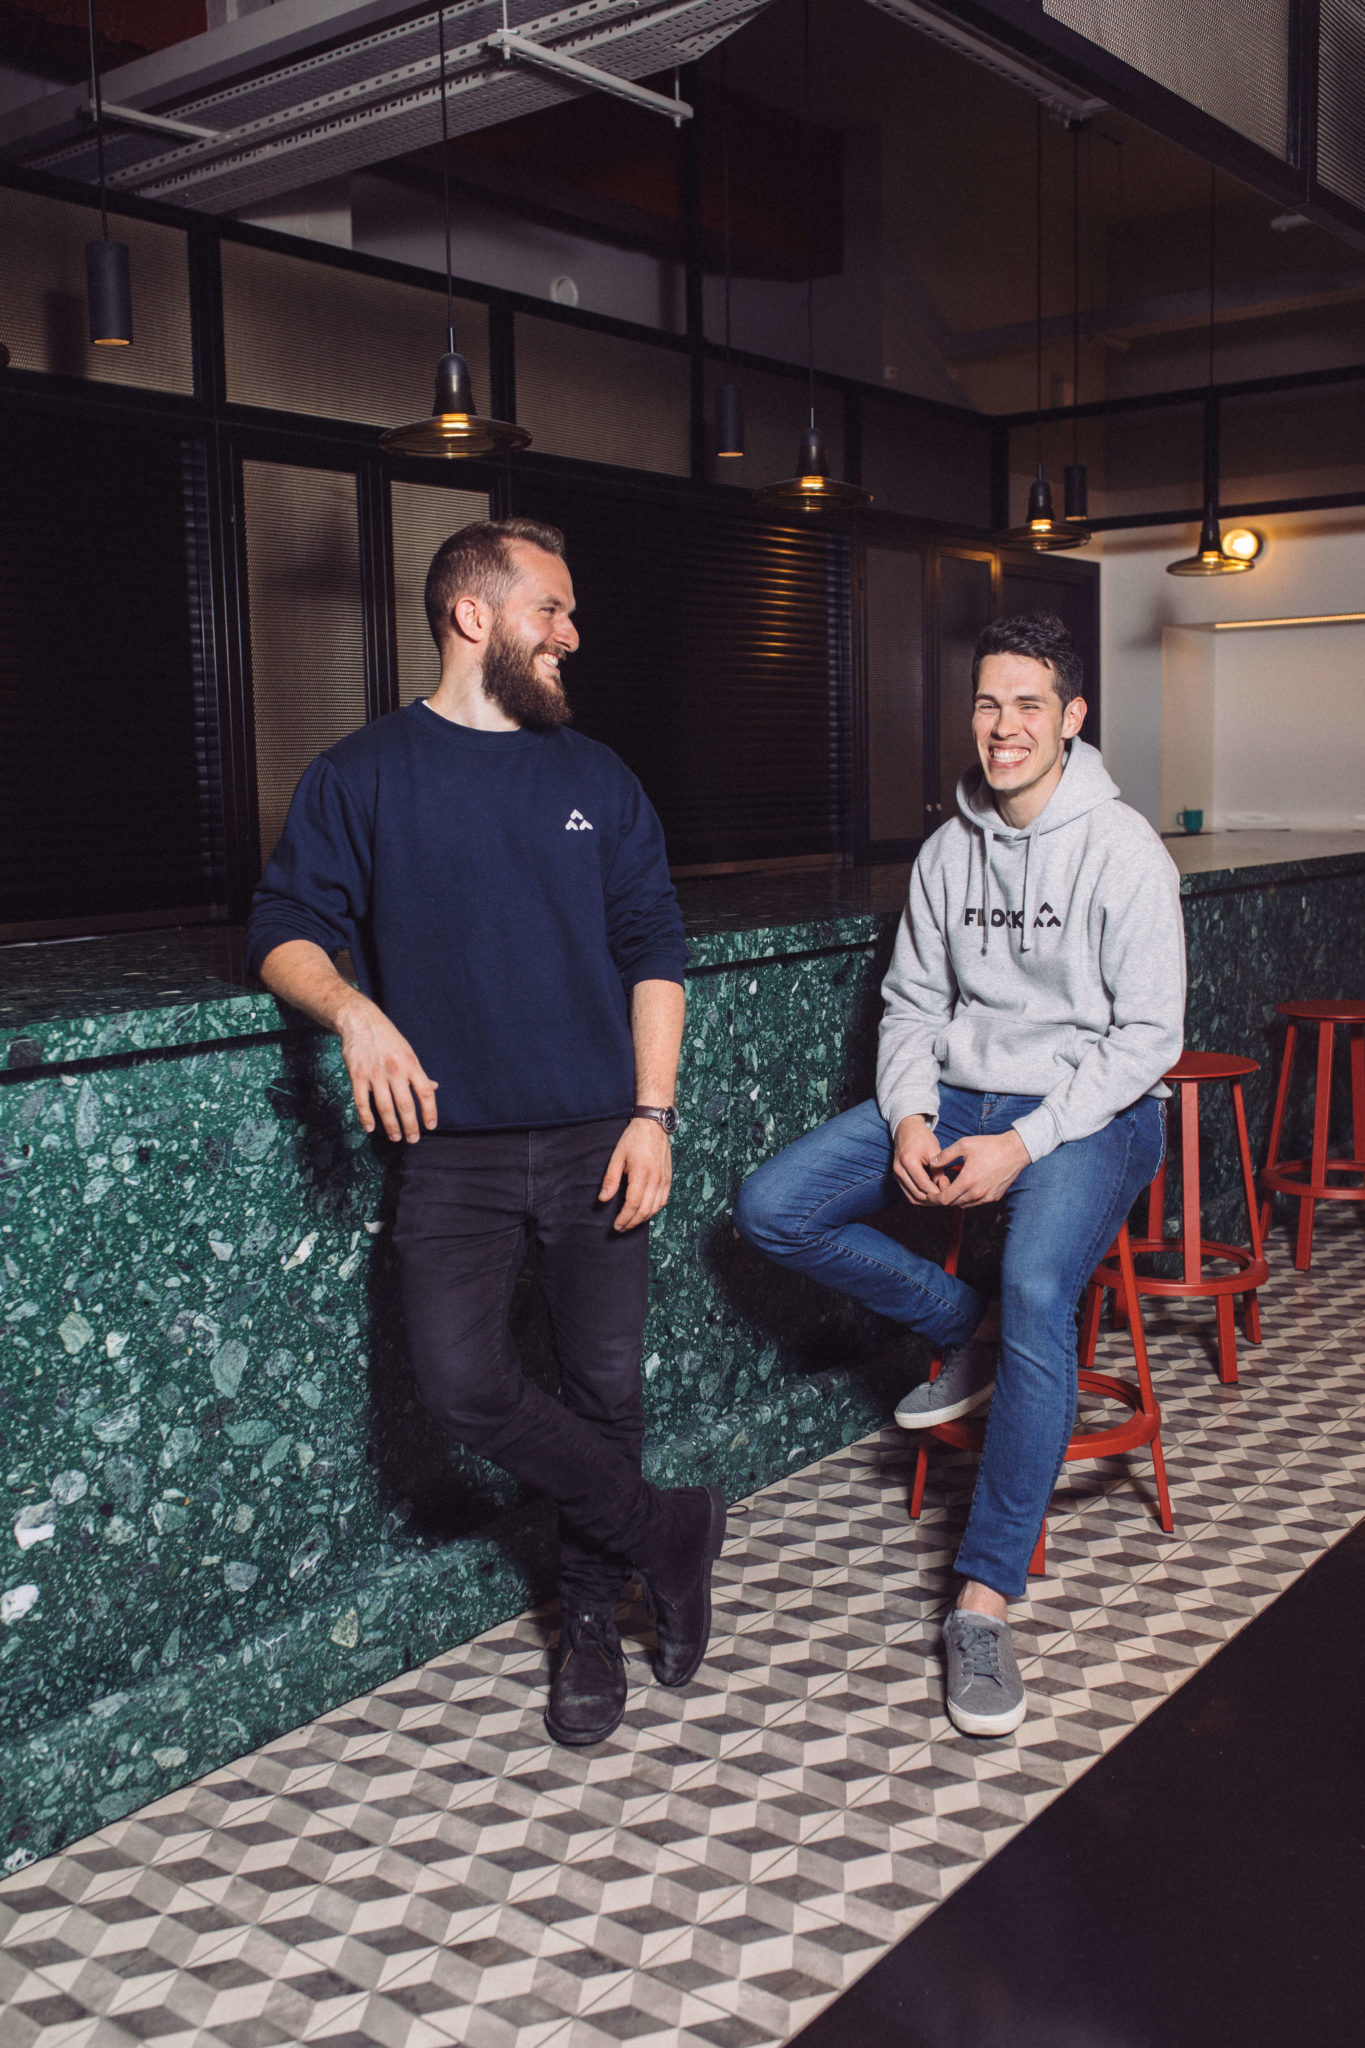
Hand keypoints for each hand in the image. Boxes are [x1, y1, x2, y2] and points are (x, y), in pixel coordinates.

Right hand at [337, 998, 437, 1142]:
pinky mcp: (357, 1075)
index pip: (425, 1092)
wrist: (360, 1021)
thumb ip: (419, 1073)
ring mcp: (375, 1074)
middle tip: (412, 1140)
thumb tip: (433, 1088)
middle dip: (410, 1126)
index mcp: (411, 1064)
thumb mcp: (408, 1052)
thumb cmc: (388, 1038)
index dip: (430, 1111)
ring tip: (396, 1137)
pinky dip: (366, 1117)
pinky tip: (370, 1128)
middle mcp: (395, 1070)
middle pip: (405, 1105)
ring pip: (384, 1107)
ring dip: (391, 1126)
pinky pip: (361, 1102)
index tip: (430, 1126)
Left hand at [599, 1116, 672, 1230]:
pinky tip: (645, 1212)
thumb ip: (610, 1180)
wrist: (654, 1124)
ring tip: (630, 1223)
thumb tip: (603, 1199)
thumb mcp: (617, 1157)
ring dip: (643, 1219)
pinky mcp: (669, 1178)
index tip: (616, 1226)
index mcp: (641, 1174)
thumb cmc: (634, 1138)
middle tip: (621, 1228)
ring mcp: (664, 1179)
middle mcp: (655, 1179)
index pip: (632, 1204)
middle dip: (632, 1223)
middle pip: (644, 1210)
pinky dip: (654, 1210)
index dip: (624, 1218)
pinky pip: (663, 1200)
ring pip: (655, 1208)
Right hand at [893, 1116, 946, 1205]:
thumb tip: (945, 1189)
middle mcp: (899, 1170)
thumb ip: (939, 1171)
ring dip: (927, 1201)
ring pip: (912, 1198)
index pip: (924, 1185)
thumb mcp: (935, 1151)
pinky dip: (921, 1197)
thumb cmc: (922, 1137)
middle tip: (947, 1198)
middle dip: (933, 1200)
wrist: (907, 1129)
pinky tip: (932, 1195)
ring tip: (941, 1198)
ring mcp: (896, 1174)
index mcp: (908, 1161)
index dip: (938, 1192)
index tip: (951, 1193)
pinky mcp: (897, 1177)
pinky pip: (909, 1193)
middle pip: (917, 1195)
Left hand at [932, 1130, 1029, 1206]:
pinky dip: (968, 1198)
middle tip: (939, 1188)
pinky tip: (966, 1187)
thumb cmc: (990, 1146)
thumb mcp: (964, 1145)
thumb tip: (933, 1162)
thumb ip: (946, 1155)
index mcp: (968, 1181)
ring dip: (955, 1199)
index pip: (945, 1199)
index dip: (934, 1198)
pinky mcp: (994, 1197)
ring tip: (951, 1187)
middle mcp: (977, 1193)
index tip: (929, 1193)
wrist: (1015, 1151)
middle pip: (953, 1204)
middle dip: (943, 1198)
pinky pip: (976, 1203)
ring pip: (964, 1205)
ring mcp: (987, 1197)